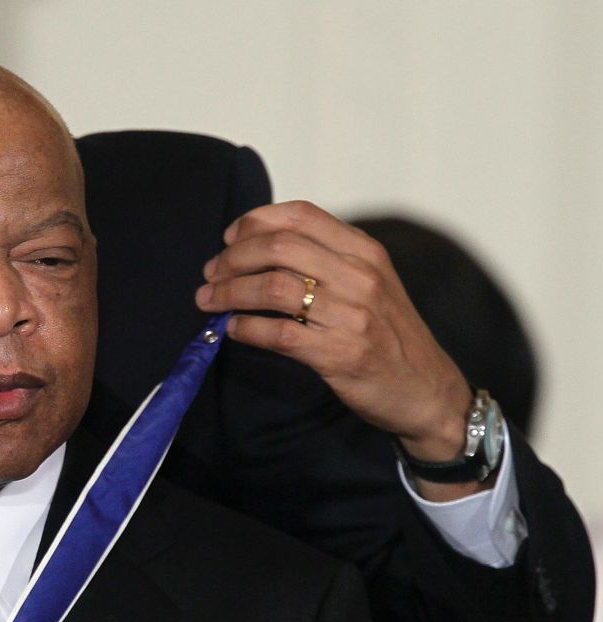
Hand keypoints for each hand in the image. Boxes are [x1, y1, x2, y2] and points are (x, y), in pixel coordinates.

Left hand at [195, 201, 472, 463]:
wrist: (427, 391)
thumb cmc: (387, 334)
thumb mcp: (369, 282)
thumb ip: (326, 259)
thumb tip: (258, 246)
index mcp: (364, 251)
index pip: (299, 215)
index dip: (253, 222)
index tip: (227, 239)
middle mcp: (359, 276)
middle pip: (277, 247)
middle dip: (232, 258)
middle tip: (210, 274)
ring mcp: (351, 315)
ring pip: (272, 288)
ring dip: (229, 292)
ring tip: (208, 300)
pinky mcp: (340, 354)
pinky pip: (278, 333)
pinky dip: (246, 328)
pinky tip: (232, 329)